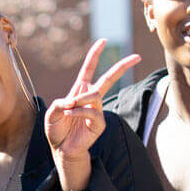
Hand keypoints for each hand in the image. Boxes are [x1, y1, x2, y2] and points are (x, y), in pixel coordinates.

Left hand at [44, 39, 139, 190]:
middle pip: (108, 78)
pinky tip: (69, 115)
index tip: (103, 41)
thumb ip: (59, 103)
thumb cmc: (57, 130)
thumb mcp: (52, 113)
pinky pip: (91, 111)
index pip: (89, 70)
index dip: (95, 55)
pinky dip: (77, 111)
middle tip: (137, 56)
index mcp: (79, 91)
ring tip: (68, 109)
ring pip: (94, 95)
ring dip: (79, 101)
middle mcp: (90, 99)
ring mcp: (97, 110)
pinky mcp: (99, 123)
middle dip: (122, 66)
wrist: (61, 149)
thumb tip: (73, 101)